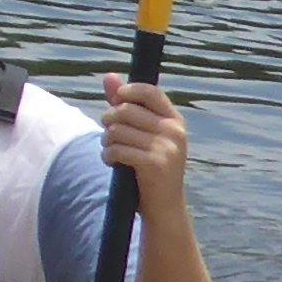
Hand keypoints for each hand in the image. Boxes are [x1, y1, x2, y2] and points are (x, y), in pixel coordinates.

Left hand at [100, 73, 191, 206]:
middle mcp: (174, 131)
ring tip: (111, 150)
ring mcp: (167, 148)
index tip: (116, 100)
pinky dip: (108, 156)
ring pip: (117, 130)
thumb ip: (125, 104)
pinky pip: (117, 150)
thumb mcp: (142, 133)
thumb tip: (109, 76)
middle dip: (108, 121)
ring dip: (106, 141)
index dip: (127, 90)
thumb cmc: (150, 165)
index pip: (149, 91)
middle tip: (109, 135)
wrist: (165, 205)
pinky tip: (112, 162)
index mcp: (174, 120)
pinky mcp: (155, 164)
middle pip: (124, 110)